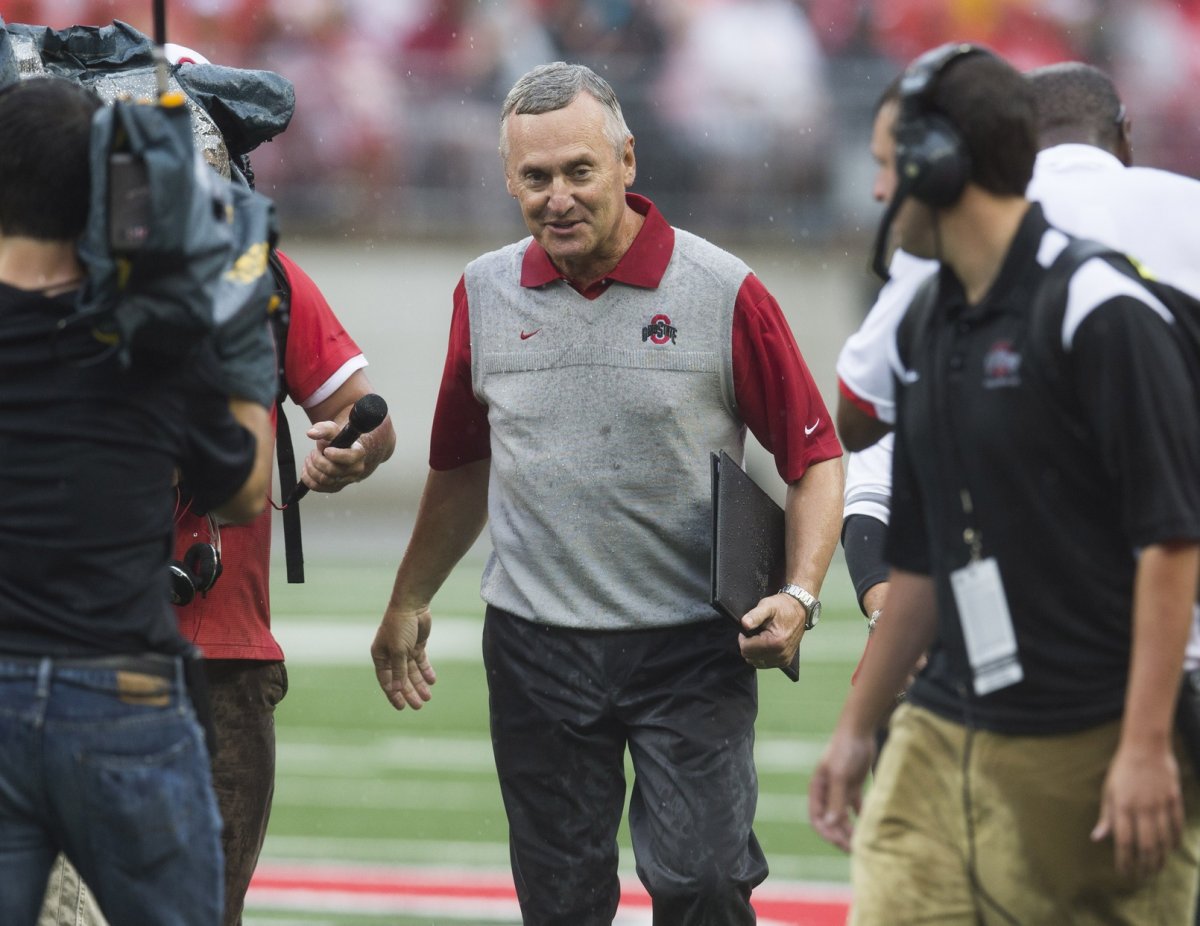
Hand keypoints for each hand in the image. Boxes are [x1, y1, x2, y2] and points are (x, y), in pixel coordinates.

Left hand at [299, 420, 367, 493]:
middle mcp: (355, 470)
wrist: (340, 451)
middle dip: (317, 460)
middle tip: (314, 452)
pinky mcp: (335, 488)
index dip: (335, 455)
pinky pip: (317, 487)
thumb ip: (323, 429)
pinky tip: (307, 469)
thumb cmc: (338, 441)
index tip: (326, 450)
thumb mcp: (332, 430)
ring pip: (323, 480)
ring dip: (311, 468)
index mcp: (358, 454)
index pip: (349, 458)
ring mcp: (345, 481)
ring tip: (310, 459)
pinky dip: (307, 478)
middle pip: (332, 470)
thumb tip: (311, 433)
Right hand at [370, 606, 436, 710]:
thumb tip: (397, 690)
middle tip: (418, 706)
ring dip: (419, 684)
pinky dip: (426, 671)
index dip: (393, 694)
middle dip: (409, 692)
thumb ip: (399, 671)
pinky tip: (432, 681)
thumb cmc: (400, 627)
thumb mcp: (399, 651)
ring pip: (412, 672)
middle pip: (400, 678)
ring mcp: (404, 650)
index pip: (386, 680)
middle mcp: (391, 654)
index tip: (401, 707)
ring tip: (427, 697)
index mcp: (380, 656)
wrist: (412, 605)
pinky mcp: (416, 645)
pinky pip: (420, 662)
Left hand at [739, 592, 803, 669]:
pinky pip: (764, 663)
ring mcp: (783, 660)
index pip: (746, 649)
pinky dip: (761, 655)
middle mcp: (780, 654)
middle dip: (749, 645)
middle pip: (750, 657)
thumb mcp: (767, 605)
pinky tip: (765, 643)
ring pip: (755, 662)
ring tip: (761, 637)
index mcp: (775, 642)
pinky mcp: (784, 662)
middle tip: (755, 632)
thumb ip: (755, 615)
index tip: (749, 628)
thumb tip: (744, 624)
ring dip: (754, 651)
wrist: (800, 610)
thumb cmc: (783, 607)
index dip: (743, 638)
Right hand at [809, 728, 875, 851]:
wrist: (859, 730)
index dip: (827, 833)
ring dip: (852, 829)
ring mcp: (841, 789)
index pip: (817, 819)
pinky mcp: (854, 786)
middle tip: (857, 849)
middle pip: (832, 821)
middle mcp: (827, 792)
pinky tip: (874, 826)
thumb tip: (831, 824)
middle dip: (842, 836)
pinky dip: (863, 817)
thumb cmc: (844, 750)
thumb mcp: (839, 776)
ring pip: (845, 817)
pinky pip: (857, 808)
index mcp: (818, 789)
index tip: (840, 844)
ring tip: (865, 841)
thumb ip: (836, 800)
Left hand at [1091, 740, 1183, 878]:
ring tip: (1157, 869)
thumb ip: (1106, 816)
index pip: (1124, 842)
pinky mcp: (1174, 798)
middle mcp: (1141, 808)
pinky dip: (1175, 840)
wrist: (1145, 746)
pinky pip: (1177, 825)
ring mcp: (1160, 804)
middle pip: (1146, 845)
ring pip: (1163, 839)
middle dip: (1145, 865)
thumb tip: (1097, 838)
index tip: (1124, 873)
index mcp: (1122, 806)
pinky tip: (1171, 849)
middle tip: (1144, 877)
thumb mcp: (1108, 790)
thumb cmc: (1122, 769)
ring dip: (1160, 857)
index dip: (1125, 861)